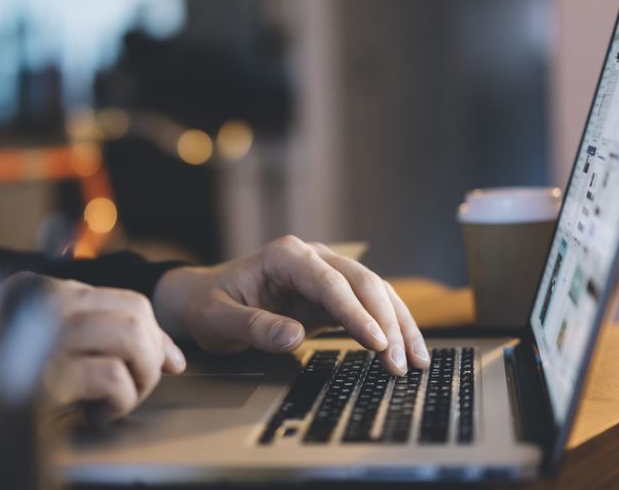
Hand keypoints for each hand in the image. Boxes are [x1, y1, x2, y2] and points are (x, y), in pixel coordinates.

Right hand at [15, 274, 185, 420]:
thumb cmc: (7, 388)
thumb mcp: (53, 350)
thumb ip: (106, 339)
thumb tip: (174, 358)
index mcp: (42, 290)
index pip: (128, 300)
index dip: (156, 336)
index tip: (165, 365)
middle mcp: (41, 302)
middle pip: (136, 316)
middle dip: (151, 358)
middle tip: (134, 390)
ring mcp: (40, 334)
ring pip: (132, 339)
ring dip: (138, 381)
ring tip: (115, 402)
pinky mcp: (44, 375)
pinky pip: (113, 378)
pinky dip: (119, 403)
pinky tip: (95, 415)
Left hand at [153, 236, 428, 374]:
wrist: (203, 299)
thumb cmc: (209, 305)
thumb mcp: (218, 319)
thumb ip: (254, 327)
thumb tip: (294, 338)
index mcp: (286, 255)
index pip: (330, 283)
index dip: (356, 313)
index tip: (376, 342)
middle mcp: (312, 258)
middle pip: (363, 283)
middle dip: (386, 323)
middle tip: (398, 363)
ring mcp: (325, 275)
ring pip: (375, 293)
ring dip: (397, 326)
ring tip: (415, 361)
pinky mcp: (331, 296)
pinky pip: (369, 308)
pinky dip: (389, 328)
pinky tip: (406, 350)